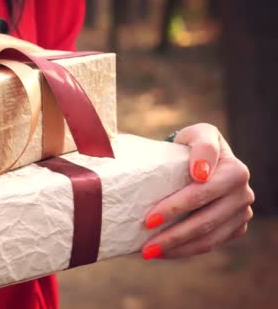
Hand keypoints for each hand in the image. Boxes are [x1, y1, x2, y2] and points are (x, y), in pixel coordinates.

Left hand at [141, 123, 253, 258]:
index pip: (201, 193)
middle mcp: (243, 192)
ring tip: (149, 253)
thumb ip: (200, 145)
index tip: (149, 219)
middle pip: (205, 220)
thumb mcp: (195, 135)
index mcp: (234, 170)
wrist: (201, 159)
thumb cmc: (192, 145)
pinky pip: (211, 244)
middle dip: (172, 234)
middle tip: (144, 244)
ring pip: (209, 238)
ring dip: (177, 248)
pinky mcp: (236, 227)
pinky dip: (185, 250)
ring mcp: (241, 212)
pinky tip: (163, 252)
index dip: (175, 207)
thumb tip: (201, 173)